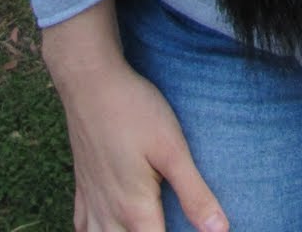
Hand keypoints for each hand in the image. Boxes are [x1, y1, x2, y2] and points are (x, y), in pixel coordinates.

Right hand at [42, 0, 228, 231]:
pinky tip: (109, 229)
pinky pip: (83, 229)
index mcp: (135, 211)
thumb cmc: (134, 111)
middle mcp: (109, 216)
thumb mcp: (173, 149)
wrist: (90, 83)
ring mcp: (92, 203)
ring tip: (145, 225)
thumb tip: (220, 231)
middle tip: (168, 224)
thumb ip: (195, 194)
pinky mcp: (82, 189)